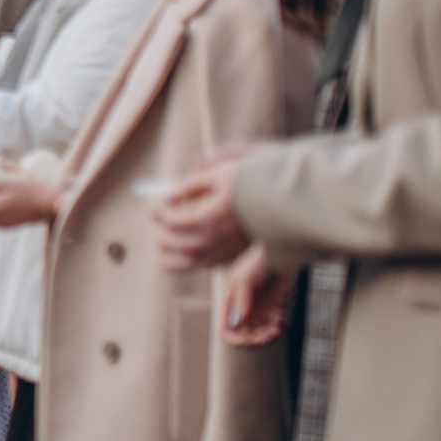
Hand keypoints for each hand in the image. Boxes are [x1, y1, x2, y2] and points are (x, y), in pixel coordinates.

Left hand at [154, 149, 253, 270]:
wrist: (286, 198)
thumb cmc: (252, 183)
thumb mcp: (219, 174)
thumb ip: (192, 184)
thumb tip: (170, 194)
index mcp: (213, 217)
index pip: (177, 222)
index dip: (162, 216)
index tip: (154, 209)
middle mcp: (220, 238)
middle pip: (183, 243)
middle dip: (165, 237)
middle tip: (156, 226)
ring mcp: (231, 248)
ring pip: (197, 260)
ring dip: (176, 259)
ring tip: (161, 256)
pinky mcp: (240, 253)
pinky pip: (214, 264)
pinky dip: (197, 266)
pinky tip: (187, 262)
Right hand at [218, 245, 291, 346]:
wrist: (279, 256)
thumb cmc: (257, 262)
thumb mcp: (245, 279)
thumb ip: (240, 300)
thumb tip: (237, 323)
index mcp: (229, 304)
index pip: (224, 330)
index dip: (233, 338)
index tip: (246, 340)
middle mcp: (242, 311)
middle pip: (243, 336)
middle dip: (255, 338)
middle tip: (268, 334)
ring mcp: (257, 312)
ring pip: (259, 335)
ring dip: (268, 334)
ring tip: (277, 326)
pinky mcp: (272, 311)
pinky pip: (273, 327)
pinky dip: (277, 327)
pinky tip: (281, 318)